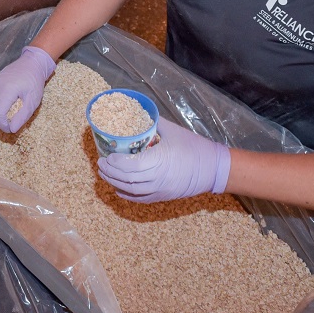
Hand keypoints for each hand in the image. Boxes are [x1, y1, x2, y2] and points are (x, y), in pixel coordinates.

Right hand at [0, 46, 55, 132]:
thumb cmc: (35, 81)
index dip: (2, 125)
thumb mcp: (33, 101)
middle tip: (9, 125)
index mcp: (6, 91)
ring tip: (9, 116)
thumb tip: (12, 129)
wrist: (32, 62)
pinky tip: (7, 106)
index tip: (11, 129)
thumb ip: (22, 116)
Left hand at [97, 118, 230, 201]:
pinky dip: (126, 194)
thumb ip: (154, 122)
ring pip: (130, 190)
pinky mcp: (162, 197)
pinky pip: (140, 199)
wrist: (213, 168)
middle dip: (110, 172)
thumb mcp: (172, 131)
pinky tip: (118, 189)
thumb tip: (138, 113)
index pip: (128, 166)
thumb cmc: (194, 147)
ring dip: (114, 183)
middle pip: (126, 179)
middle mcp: (156, 179)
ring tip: (105, 174)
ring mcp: (159, 190)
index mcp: (158, 161)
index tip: (106, 155)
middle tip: (100, 164)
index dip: (114, 163)